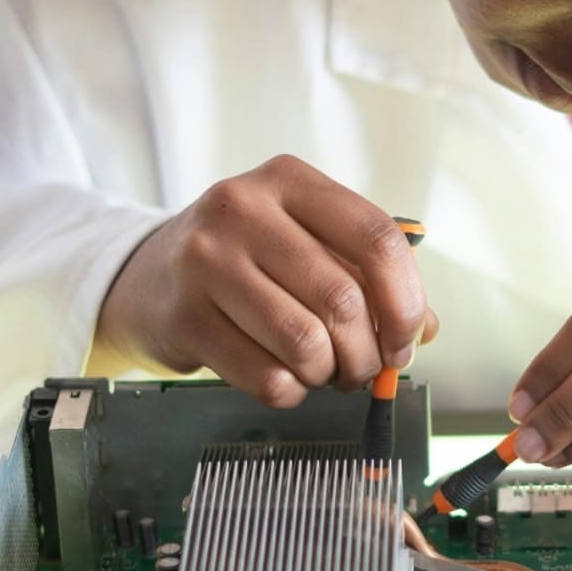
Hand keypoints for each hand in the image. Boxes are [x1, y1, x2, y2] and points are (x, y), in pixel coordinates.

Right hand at [88, 155, 437, 406]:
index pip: (377, 238)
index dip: (405, 301)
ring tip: (325, 371)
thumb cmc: (248, 259)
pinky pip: (266, 376)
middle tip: (364, 367)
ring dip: (330, 373)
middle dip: (367, 352)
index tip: (407, 338)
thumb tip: (423, 330)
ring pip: (306, 342)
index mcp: (289, 180)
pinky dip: (292, 390)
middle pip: (343, 299)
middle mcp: (243, 208)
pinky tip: (286, 377)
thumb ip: (371, 278)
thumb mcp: (309, 244)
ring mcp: (205, 260)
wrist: (148, 273)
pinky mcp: (183, 316)